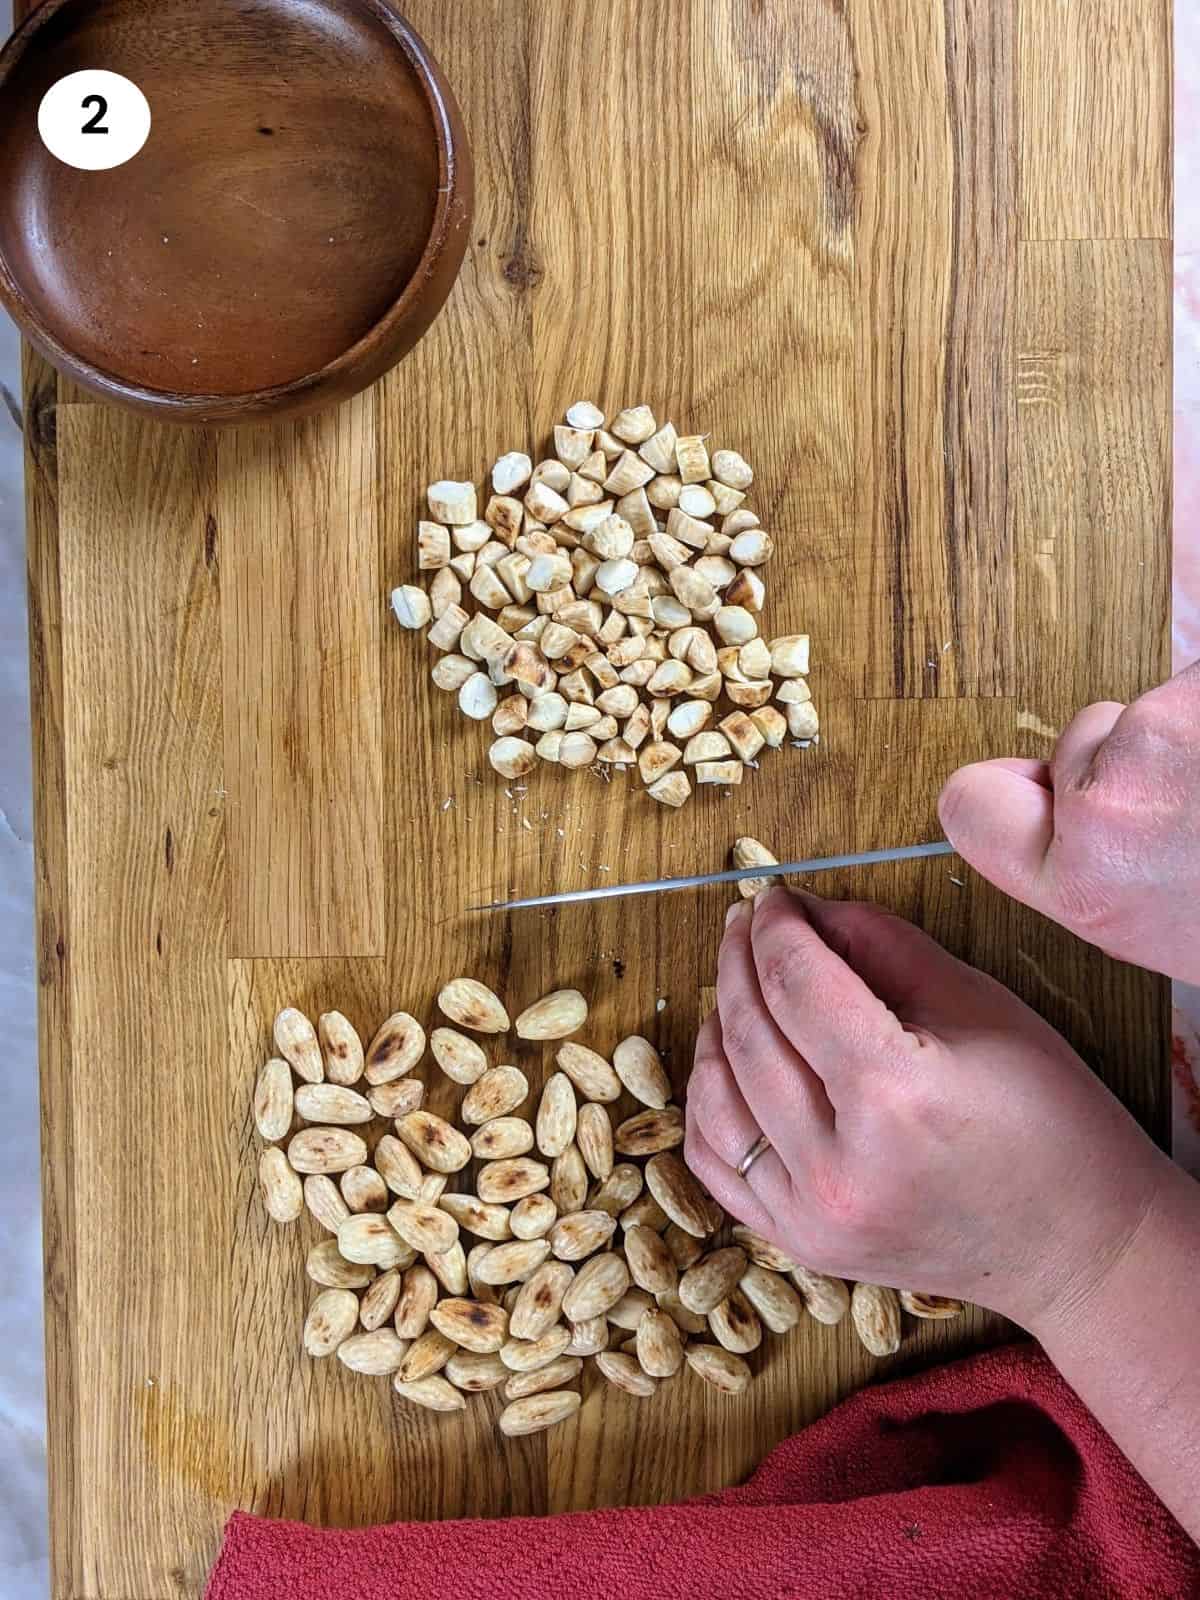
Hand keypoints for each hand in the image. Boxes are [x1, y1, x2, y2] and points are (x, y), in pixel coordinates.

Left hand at [685, 889, 1175, 1328]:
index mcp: (895, 1096)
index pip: (796, 983)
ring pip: (716, 1096)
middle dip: (740, 961)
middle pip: (749, 1033)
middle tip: (747, 924)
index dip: (776, 927)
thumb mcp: (979, 1005)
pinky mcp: (799, 1242)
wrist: (1076, 1246)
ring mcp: (812, 1215)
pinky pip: (715, 1161)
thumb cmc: (1048, 1119)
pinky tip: (727, 1061)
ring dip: (716, 1026)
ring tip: (738, 986)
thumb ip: (881, 944)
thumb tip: (805, 911)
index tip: (774, 899)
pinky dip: (708, 1101)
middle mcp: (840, 1164)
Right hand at [938, 660, 1199, 983]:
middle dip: (1127, 754)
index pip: (968, 804)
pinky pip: (1196, 680)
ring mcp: (1154, 748)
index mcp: (1087, 888)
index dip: (1006, 789)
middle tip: (1189, 800)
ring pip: (1151, 710)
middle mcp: (1105, 818)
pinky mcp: (1197, 699)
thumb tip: (1061, 822)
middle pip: (1079, 743)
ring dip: (1192, 733)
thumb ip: (1097, 877)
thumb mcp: (1161, 931)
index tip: (1041, 790)